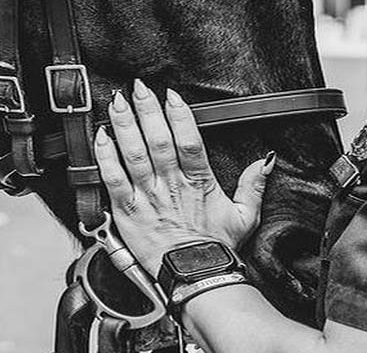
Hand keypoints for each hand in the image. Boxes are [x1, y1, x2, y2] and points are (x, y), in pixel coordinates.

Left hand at [93, 79, 275, 275]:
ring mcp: (148, 198)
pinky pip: (113, 180)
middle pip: (158, 140)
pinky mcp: (127, 212)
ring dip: (124, 125)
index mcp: (199, 183)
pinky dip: (105, 157)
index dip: (180, 115)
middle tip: (139, 87)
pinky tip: (101, 137)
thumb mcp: (245, 217)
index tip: (172, 95)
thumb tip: (266, 160)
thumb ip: (254, 185)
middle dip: (147, 109)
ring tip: (118, 102)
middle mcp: (171, 186)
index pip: (189, 141)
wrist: (195, 280)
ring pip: (133, 154)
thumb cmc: (215, 249)